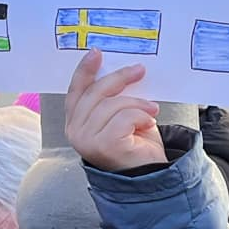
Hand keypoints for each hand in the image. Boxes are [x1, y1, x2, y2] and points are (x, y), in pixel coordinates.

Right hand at [64, 49, 164, 171]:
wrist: (151, 176)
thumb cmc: (137, 147)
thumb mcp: (122, 116)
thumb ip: (114, 99)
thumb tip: (123, 73)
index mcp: (77, 123)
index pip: (76, 91)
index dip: (85, 71)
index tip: (97, 52)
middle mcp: (76, 132)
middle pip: (95, 93)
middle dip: (120, 78)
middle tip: (140, 70)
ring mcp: (87, 140)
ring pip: (111, 104)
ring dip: (137, 104)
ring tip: (152, 111)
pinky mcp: (104, 145)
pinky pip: (124, 118)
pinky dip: (140, 117)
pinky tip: (148, 125)